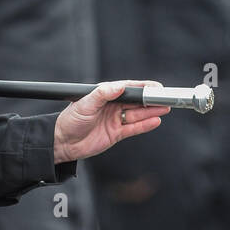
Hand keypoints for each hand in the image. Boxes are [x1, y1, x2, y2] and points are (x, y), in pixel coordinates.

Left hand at [53, 81, 168, 164]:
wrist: (62, 142)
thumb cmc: (70, 120)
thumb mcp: (85, 104)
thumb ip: (102, 94)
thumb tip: (119, 86)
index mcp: (105, 94)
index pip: (127, 88)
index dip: (142, 87)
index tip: (156, 87)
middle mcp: (112, 106)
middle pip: (136, 102)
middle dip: (151, 100)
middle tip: (166, 98)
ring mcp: (115, 120)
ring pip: (137, 115)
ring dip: (151, 112)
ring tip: (166, 108)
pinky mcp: (116, 133)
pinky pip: (134, 128)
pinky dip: (145, 125)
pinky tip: (156, 121)